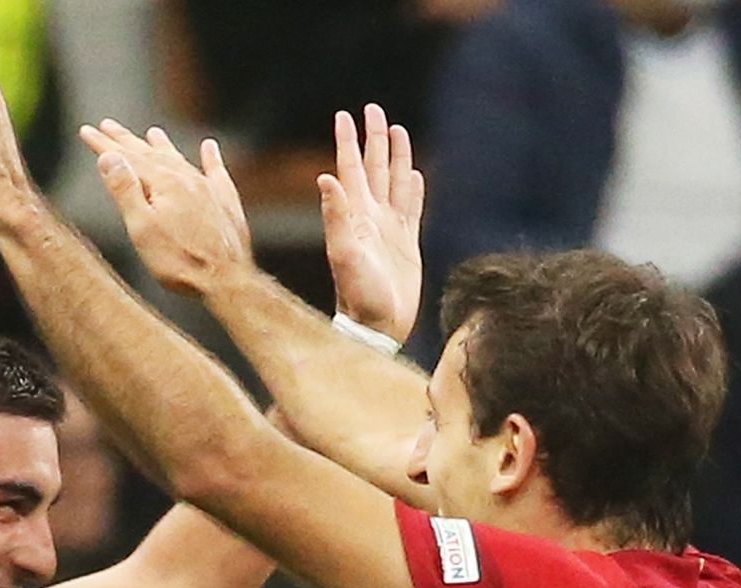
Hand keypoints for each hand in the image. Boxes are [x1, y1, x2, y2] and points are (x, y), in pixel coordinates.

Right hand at [78, 120, 251, 296]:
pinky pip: (216, 171)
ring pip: (179, 159)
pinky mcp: (225, 202)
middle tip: (108, 125)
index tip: (87, 131)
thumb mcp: (142, 228)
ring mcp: (208, 189)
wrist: (227, 280)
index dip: (104, 144)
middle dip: (126, 140)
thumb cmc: (180, 261)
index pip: (127, 157)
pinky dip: (210, 158)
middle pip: (151, 154)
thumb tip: (108, 156)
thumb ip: (125, 190)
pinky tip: (209, 147)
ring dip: (162, 146)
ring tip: (152, 133)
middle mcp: (186, 179)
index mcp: (164, 183)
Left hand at [317, 104, 425, 343]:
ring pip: (394, 181)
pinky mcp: (406, 244)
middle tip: (372, 109)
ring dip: (395, 156)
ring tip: (397, 130)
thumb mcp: (343, 254)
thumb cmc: (358, 295)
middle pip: (373, 167)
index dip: (348, 141)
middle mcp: (369, 217)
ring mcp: (388, 229)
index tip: (345, 114)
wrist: (377, 326)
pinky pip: (412, 207)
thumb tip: (324, 177)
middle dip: (373, 138)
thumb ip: (335, 216)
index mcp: (353, 216)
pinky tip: (416, 175)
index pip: (350, 168)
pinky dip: (414, 188)